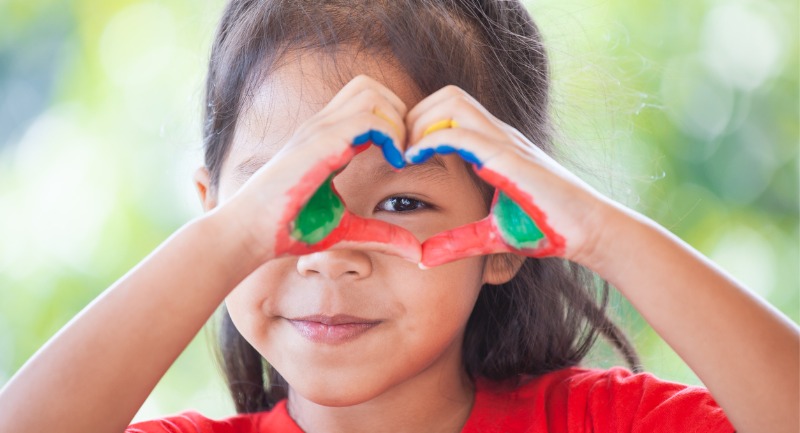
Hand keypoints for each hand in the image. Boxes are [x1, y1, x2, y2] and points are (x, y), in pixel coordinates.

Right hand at [223, 75, 421, 262]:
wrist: (248, 233)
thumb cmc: (289, 230)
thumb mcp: (346, 230)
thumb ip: (381, 236)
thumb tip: (415, 254)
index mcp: (327, 140)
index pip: (367, 104)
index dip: (395, 124)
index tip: (405, 161)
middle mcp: (323, 127)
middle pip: (371, 87)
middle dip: (400, 114)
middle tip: (407, 153)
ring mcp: (319, 131)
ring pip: (372, 94)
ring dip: (397, 122)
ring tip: (400, 157)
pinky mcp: (320, 143)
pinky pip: (368, 119)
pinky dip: (391, 135)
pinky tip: (394, 164)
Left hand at [404, 86, 608, 266]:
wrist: (590, 231)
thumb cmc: (546, 229)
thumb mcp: (492, 235)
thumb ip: (459, 242)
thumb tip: (425, 258)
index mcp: (494, 146)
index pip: (449, 110)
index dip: (418, 123)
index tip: (399, 155)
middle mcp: (499, 135)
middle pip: (446, 95)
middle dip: (413, 115)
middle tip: (396, 150)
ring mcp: (505, 142)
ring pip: (452, 102)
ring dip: (419, 122)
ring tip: (404, 154)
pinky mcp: (510, 158)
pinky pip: (462, 133)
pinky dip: (431, 139)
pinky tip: (415, 159)